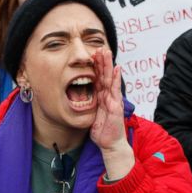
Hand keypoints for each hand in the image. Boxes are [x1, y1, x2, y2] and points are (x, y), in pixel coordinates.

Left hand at [90, 49, 133, 179]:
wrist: (111, 145)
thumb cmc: (102, 132)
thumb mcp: (91, 116)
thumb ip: (86, 107)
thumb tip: (74, 101)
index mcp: (100, 98)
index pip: (98, 79)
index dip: (95, 67)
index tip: (92, 55)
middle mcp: (107, 97)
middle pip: (104, 75)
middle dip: (102, 61)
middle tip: (99, 47)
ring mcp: (113, 100)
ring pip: (110, 79)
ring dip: (108, 65)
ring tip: (107, 52)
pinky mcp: (116, 106)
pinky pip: (115, 90)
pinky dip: (117, 79)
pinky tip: (117, 68)